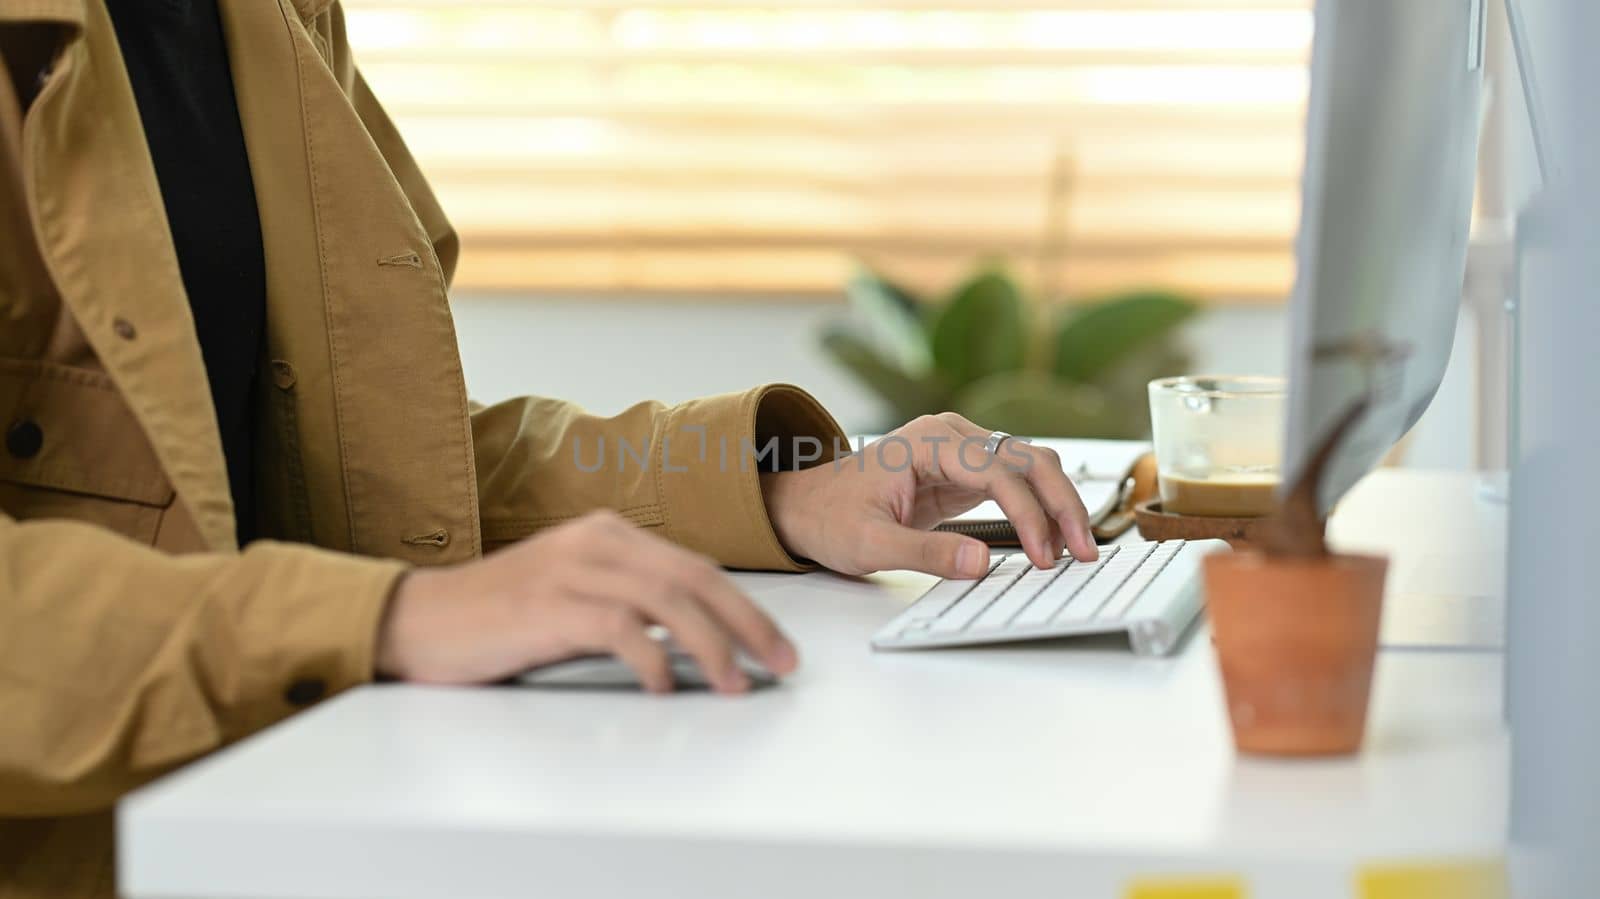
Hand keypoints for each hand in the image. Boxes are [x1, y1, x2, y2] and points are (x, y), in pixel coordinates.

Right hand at [375, 510, 796, 693]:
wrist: (419, 620)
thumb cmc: (498, 617)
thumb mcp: (574, 595)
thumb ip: (629, 604)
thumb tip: (697, 641)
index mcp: (607, 534)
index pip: (696, 568)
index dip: (746, 608)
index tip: (776, 646)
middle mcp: (595, 542)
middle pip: (695, 578)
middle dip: (748, 624)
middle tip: (780, 664)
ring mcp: (570, 570)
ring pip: (667, 599)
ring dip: (711, 646)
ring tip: (734, 683)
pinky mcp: (546, 605)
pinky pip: (619, 627)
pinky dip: (651, 658)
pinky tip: (663, 686)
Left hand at [761, 413, 1097, 577]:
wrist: (804, 504)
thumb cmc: (829, 518)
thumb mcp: (869, 545)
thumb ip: (925, 555)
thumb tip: (981, 564)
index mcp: (930, 441)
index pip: (1000, 473)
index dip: (1030, 515)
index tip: (1044, 557)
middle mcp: (953, 434)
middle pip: (1030, 460)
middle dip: (1062, 506)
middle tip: (1082, 554)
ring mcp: (963, 448)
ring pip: (1032, 466)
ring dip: (1058, 505)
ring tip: (1073, 551)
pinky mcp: (966, 470)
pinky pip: (1017, 482)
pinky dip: (1040, 507)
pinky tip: (1050, 539)